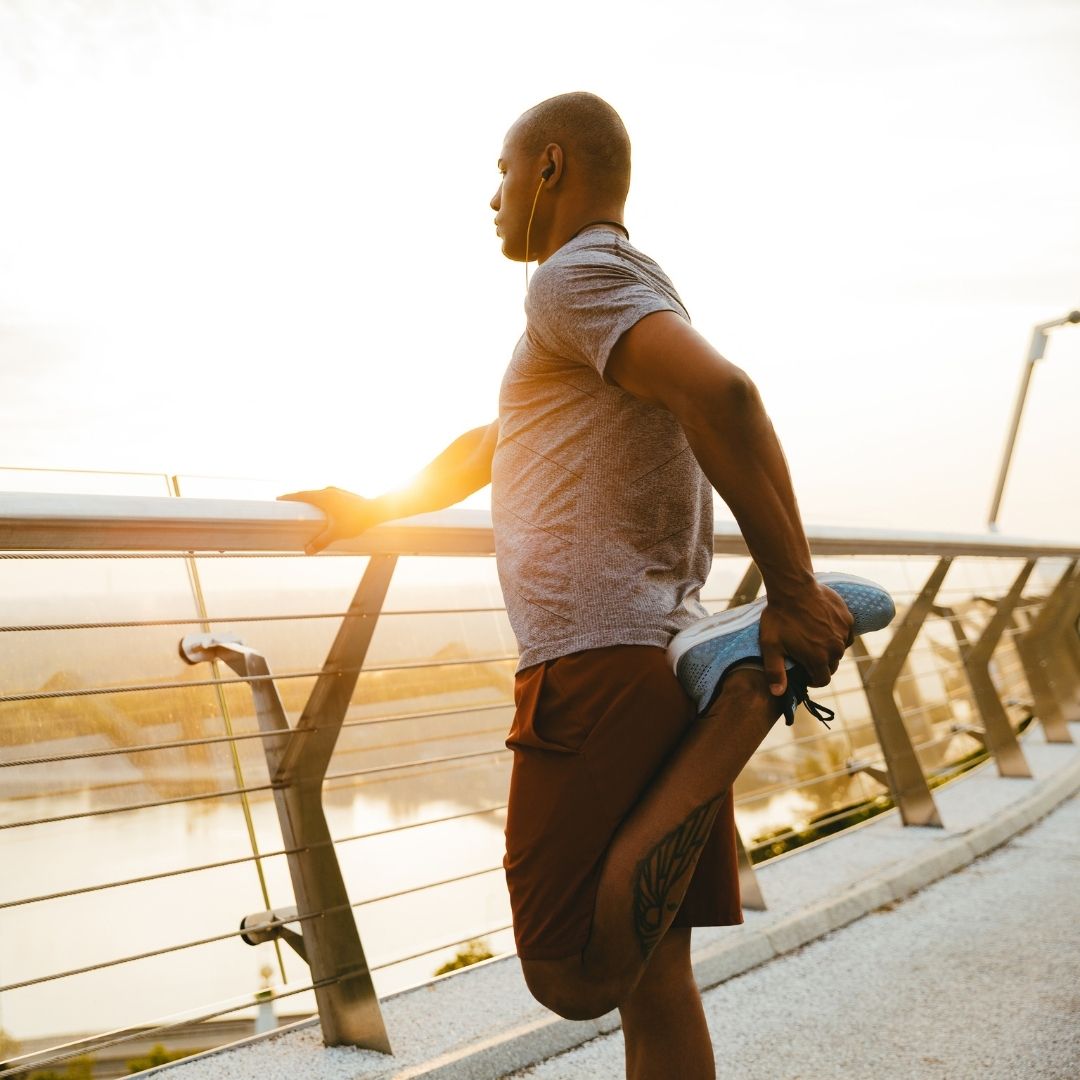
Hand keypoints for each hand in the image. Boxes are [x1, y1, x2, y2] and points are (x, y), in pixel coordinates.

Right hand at [276, 486, 379, 554]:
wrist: (377, 511)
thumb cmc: (356, 520)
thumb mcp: (336, 533)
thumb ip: (320, 541)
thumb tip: (307, 551)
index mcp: (323, 497)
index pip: (301, 495)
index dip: (289, 497)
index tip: (278, 499)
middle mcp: (329, 491)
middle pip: (308, 493)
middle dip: (297, 499)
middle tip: (287, 504)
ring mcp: (337, 492)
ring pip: (318, 494)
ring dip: (309, 499)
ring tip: (302, 507)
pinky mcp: (344, 495)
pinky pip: (326, 497)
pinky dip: (319, 501)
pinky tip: (321, 509)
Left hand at [758, 581, 854, 695]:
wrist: (792, 587)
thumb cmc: (779, 617)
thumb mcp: (771, 646)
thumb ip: (775, 672)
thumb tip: (777, 694)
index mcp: (818, 659)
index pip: (822, 680)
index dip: (812, 679)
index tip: (804, 671)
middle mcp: (834, 649)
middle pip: (831, 666)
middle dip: (820, 664)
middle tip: (806, 653)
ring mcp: (843, 633)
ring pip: (839, 650)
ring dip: (829, 648)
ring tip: (813, 638)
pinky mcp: (847, 619)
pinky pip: (845, 634)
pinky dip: (837, 634)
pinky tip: (822, 626)